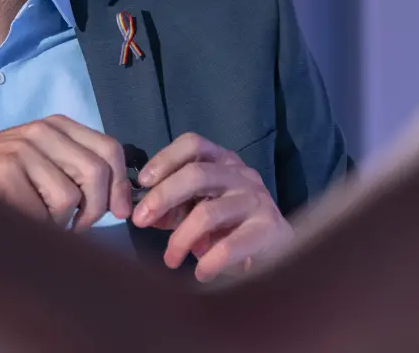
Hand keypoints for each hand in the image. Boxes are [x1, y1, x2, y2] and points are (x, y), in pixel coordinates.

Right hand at [0, 116, 133, 229]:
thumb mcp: (40, 160)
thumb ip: (77, 169)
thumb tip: (121, 201)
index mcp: (55, 125)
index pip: (109, 149)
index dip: (121, 184)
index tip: (120, 211)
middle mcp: (42, 131)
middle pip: (96, 173)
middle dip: (96, 209)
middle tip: (79, 224)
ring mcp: (23, 150)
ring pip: (70, 198)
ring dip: (61, 222)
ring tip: (38, 217)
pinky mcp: (6, 173)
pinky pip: (43, 214)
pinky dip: (37, 226)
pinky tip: (18, 217)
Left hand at [130, 132, 292, 282]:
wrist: (278, 248)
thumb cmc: (231, 224)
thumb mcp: (198, 208)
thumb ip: (171, 208)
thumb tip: (142, 213)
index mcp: (223, 161)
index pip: (193, 144)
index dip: (165, 159)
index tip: (143, 181)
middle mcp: (241, 174)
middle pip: (197, 174)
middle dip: (162, 196)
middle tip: (140, 221)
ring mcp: (256, 199)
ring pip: (208, 213)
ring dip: (180, 238)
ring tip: (170, 259)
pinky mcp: (268, 228)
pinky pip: (230, 245)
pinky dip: (209, 262)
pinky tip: (200, 273)